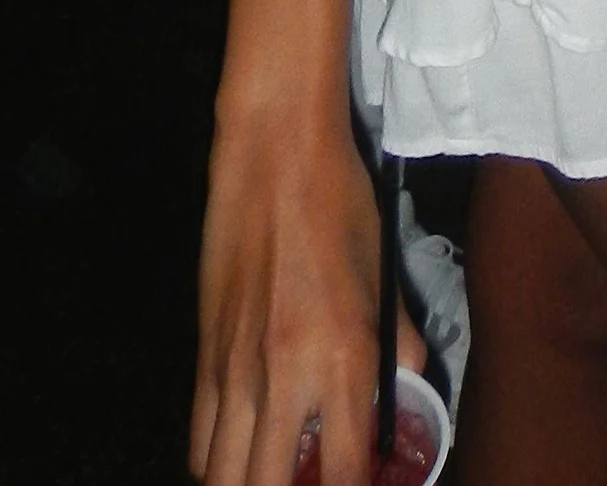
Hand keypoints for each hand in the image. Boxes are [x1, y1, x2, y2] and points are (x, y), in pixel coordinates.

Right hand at [191, 113, 423, 485]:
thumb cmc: (340, 204)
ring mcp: (234, 373)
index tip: (367, 484)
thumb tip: (407, 391)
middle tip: (318, 477)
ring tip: (280, 470)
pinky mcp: (201, 358)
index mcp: (345, 357)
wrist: (274, 154)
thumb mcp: (383, 275)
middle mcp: (285, 378)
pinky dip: (220, 461)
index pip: (348, 473)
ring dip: (254, 484)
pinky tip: (246, 447)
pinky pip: (199, 443)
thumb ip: (396, 345)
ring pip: (224, 480)